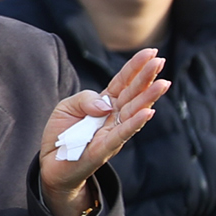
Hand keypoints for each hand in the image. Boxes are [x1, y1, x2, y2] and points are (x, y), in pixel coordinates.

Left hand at [37, 48, 168, 215]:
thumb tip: (106, 104)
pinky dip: (135, 123)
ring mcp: (112, 132)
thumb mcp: (66, 107)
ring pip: (134, 112)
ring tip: (163, 84)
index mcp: (105, 103)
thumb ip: (84, 99)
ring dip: (149, 98)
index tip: (151, 52)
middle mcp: (114, 116)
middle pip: (133, 93)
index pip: (123, 81)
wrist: (51, 164)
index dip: (136, 67)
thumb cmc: (62, 133)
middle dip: (147, 77)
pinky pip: (122, 134)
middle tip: (161, 61)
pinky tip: (148, 112)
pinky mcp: (105, 149)